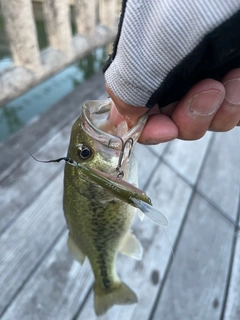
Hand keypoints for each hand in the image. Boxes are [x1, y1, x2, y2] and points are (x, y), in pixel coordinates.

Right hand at [107, 68, 239, 143]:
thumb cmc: (184, 16)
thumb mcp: (142, 55)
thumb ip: (127, 92)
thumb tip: (123, 120)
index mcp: (144, 72)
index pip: (137, 116)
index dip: (149, 130)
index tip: (165, 130)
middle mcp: (171, 79)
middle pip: (174, 124)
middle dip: (189, 120)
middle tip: (206, 93)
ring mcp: (201, 82)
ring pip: (205, 123)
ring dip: (216, 111)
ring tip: (226, 83)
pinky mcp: (228, 84)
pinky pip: (230, 112)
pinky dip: (234, 103)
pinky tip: (236, 80)